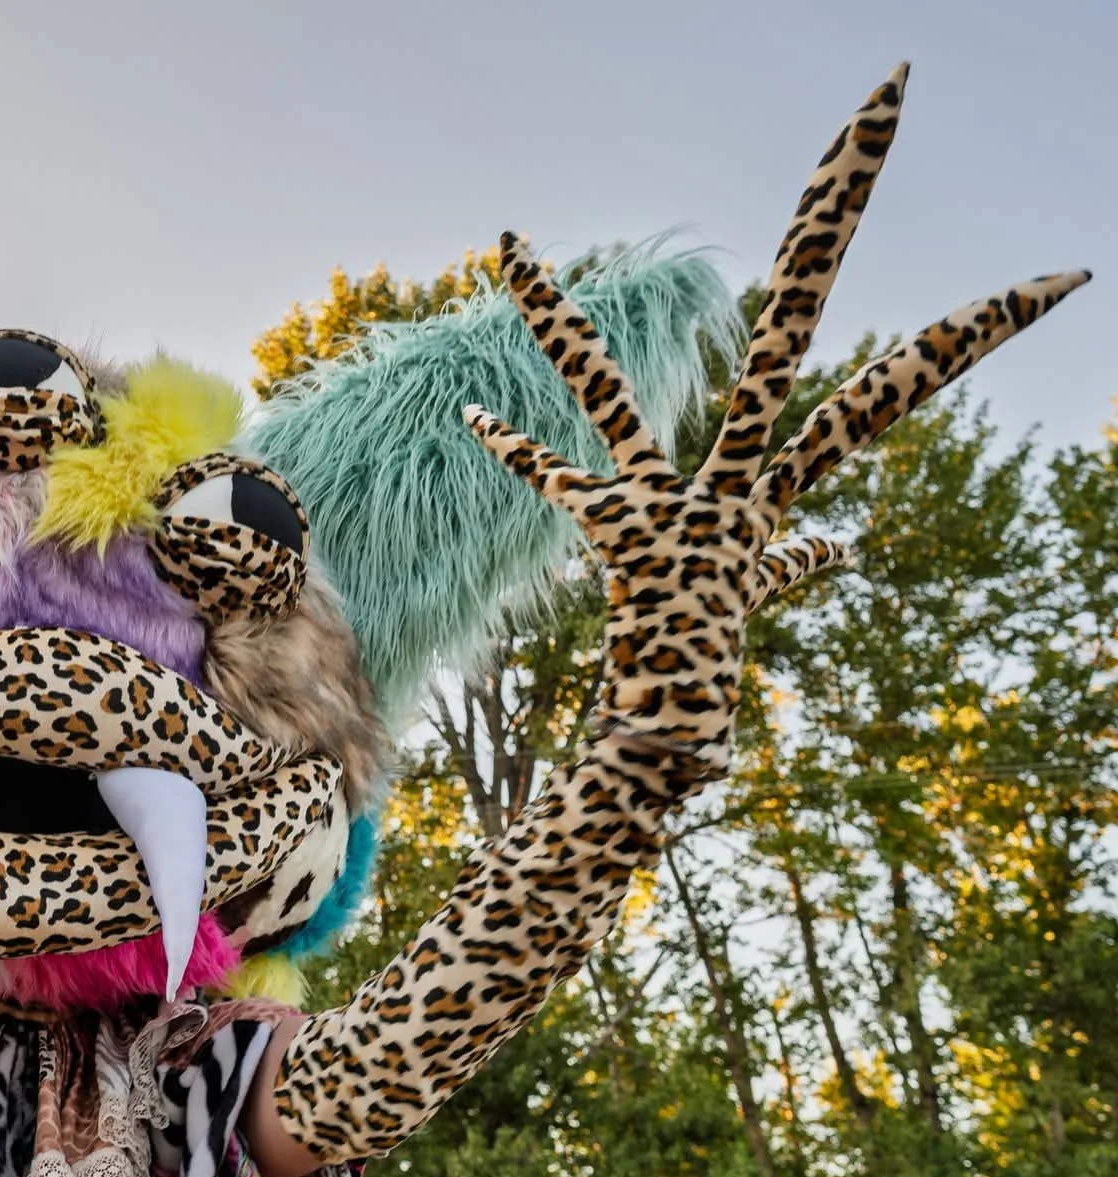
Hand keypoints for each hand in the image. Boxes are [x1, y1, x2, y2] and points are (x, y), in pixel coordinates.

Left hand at [464, 68, 1083, 759]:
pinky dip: (514, 454)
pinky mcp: (619, 538)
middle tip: (889, 94)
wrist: (679, 731)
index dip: (979, 331)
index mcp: (786, 482)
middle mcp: (745, 474)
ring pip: (620, 390)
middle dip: (842, 205)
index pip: (903, 387)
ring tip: (506, 241)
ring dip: (555, 325)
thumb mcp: (766, 587)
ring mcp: (679, 503)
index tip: (1057, 275)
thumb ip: (800, 560)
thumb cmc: (715, 653)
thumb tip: (847, 546)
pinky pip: (555, 483)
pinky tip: (472, 414)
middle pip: (803, 322)